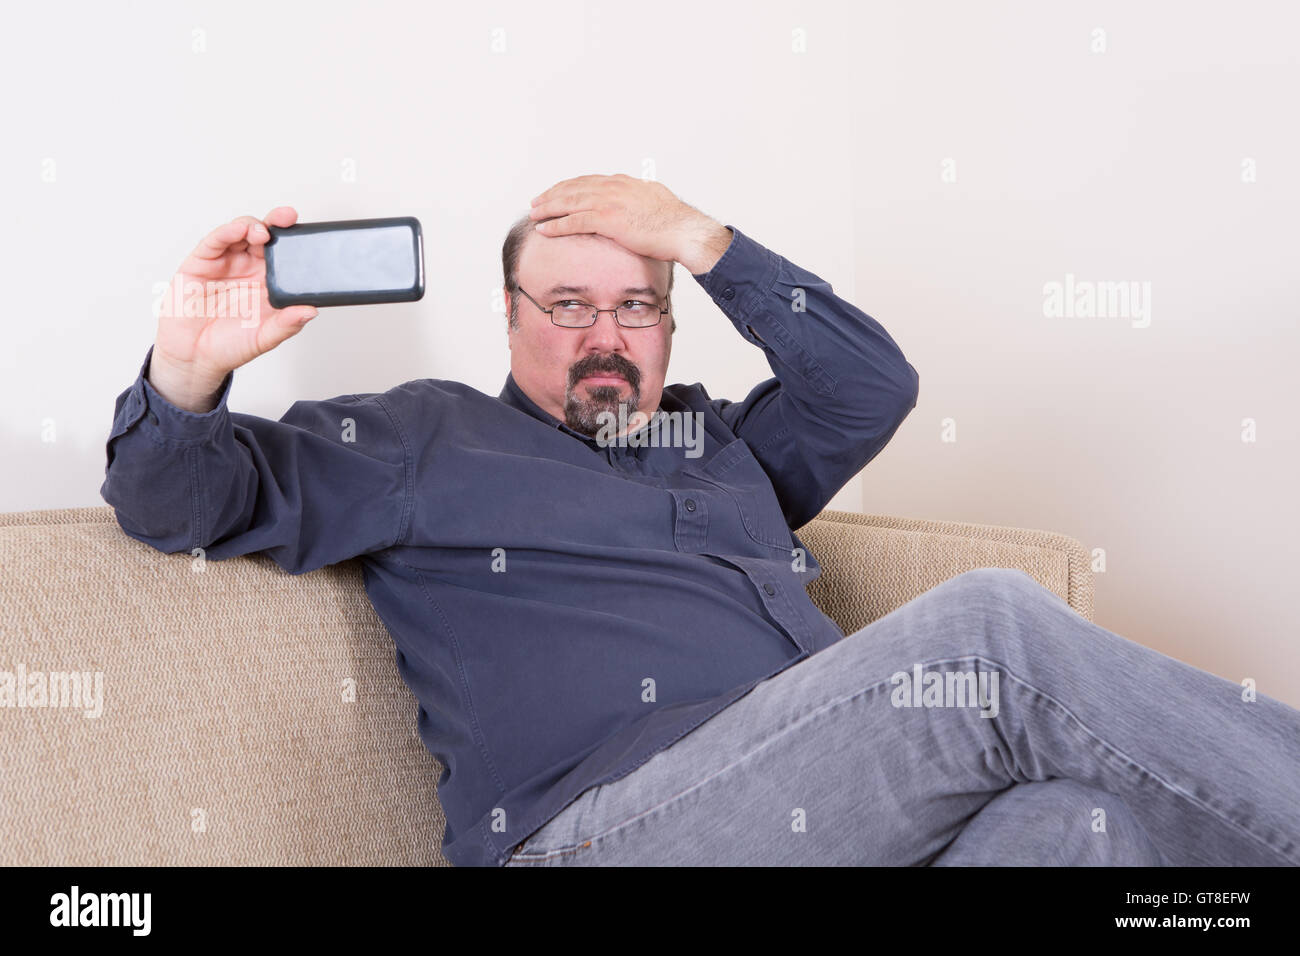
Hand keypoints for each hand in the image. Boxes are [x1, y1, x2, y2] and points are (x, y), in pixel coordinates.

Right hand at [152, 207, 318, 394]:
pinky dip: (227, 232)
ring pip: (241, 233)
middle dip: (277, 224)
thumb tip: (311, 311)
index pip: (285, 255)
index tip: (310, 235)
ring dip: (253, 226)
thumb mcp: (264, 338)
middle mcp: (249, 269)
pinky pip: (216, 242)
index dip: (296, 242)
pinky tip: (238, 230)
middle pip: (265, 237)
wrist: (194, 357)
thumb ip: (287, 324)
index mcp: (269, 283)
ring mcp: (226, 263)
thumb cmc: (229, 346)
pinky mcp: (202, 262)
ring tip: (262, 232)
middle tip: (288, 218)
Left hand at [528, 173, 730, 272]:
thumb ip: (640, 196)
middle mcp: (613, 187)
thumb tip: (638, 197)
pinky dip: (556, 225)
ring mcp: (609, 202)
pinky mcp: (607, 219)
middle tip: (536, 202)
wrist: (684, 230)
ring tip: (534, 214)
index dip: (569, 187)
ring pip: (569, 202)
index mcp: (623, 182)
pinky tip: (544, 228)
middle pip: (573, 188)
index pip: (588, 181)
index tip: (557, 192)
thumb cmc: (675, 222)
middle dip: (552, 195)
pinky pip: (574, 221)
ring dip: (548, 208)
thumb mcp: (655, 199)